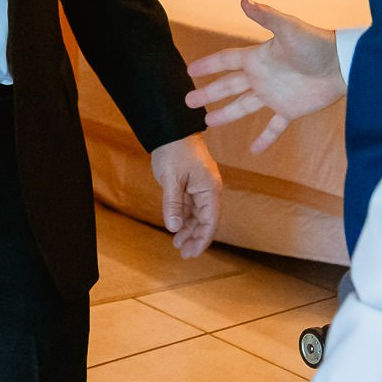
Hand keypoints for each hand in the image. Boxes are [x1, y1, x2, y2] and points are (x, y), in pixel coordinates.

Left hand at [149, 132, 221, 258]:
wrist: (171, 128)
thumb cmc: (173, 150)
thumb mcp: (171, 179)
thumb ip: (173, 204)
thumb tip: (174, 228)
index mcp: (210, 188)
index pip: (210, 220)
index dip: (202, 239)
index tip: (192, 253)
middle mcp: (209, 189)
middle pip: (206, 220)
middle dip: (195, 237)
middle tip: (184, 254)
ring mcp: (201, 187)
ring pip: (198, 214)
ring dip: (189, 229)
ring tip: (177, 244)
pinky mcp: (192, 184)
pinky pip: (191, 206)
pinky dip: (184, 218)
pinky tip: (177, 228)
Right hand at [185, 0, 346, 154]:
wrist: (343, 64)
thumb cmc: (316, 43)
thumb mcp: (289, 28)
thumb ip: (266, 17)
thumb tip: (244, 1)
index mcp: (257, 58)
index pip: (226, 61)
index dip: (207, 65)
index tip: (189, 70)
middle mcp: (262, 77)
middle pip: (228, 86)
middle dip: (208, 93)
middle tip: (188, 101)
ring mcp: (274, 95)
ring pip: (244, 107)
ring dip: (226, 114)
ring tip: (208, 121)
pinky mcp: (290, 109)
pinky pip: (274, 127)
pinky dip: (265, 138)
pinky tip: (254, 150)